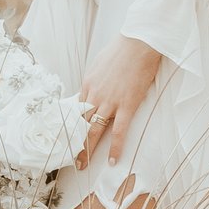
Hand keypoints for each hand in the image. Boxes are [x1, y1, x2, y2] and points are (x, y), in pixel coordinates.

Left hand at [76, 36, 163, 165]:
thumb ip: (95, 80)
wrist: (138, 43)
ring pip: (95, 130)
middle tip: (71, 158)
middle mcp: (95, 95)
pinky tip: (112, 160)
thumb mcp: (100, 64)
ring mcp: (110, 101)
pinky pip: (119, 131)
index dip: (73, 126)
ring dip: (87, 149)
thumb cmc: (122, 50)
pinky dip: (115, 147)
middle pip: (82, 123)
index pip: (77, 110)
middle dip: (75, 143)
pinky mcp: (127, 105)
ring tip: (82, 165)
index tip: (70, 138)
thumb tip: (94, 89)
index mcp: (88, 84)